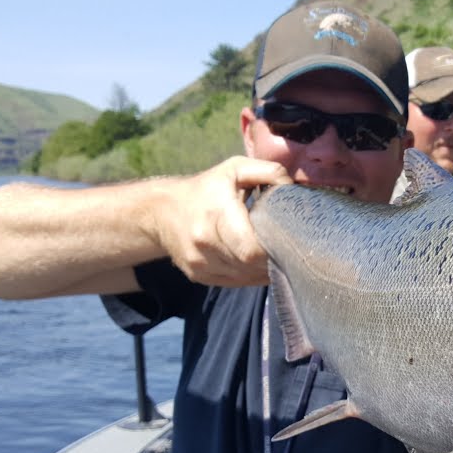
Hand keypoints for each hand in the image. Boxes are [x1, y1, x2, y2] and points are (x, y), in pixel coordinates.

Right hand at [154, 156, 290, 286]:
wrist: (161, 211)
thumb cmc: (206, 188)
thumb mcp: (235, 169)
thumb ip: (268, 171)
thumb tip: (291, 186)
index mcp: (216, 214)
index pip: (252, 249)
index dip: (274, 248)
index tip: (286, 237)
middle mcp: (204, 243)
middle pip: (250, 265)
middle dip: (272, 259)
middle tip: (285, 246)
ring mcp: (199, 263)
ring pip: (245, 277)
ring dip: (263, 269)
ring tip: (272, 253)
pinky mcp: (199, 276)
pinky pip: (235, 283)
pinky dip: (250, 275)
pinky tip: (257, 262)